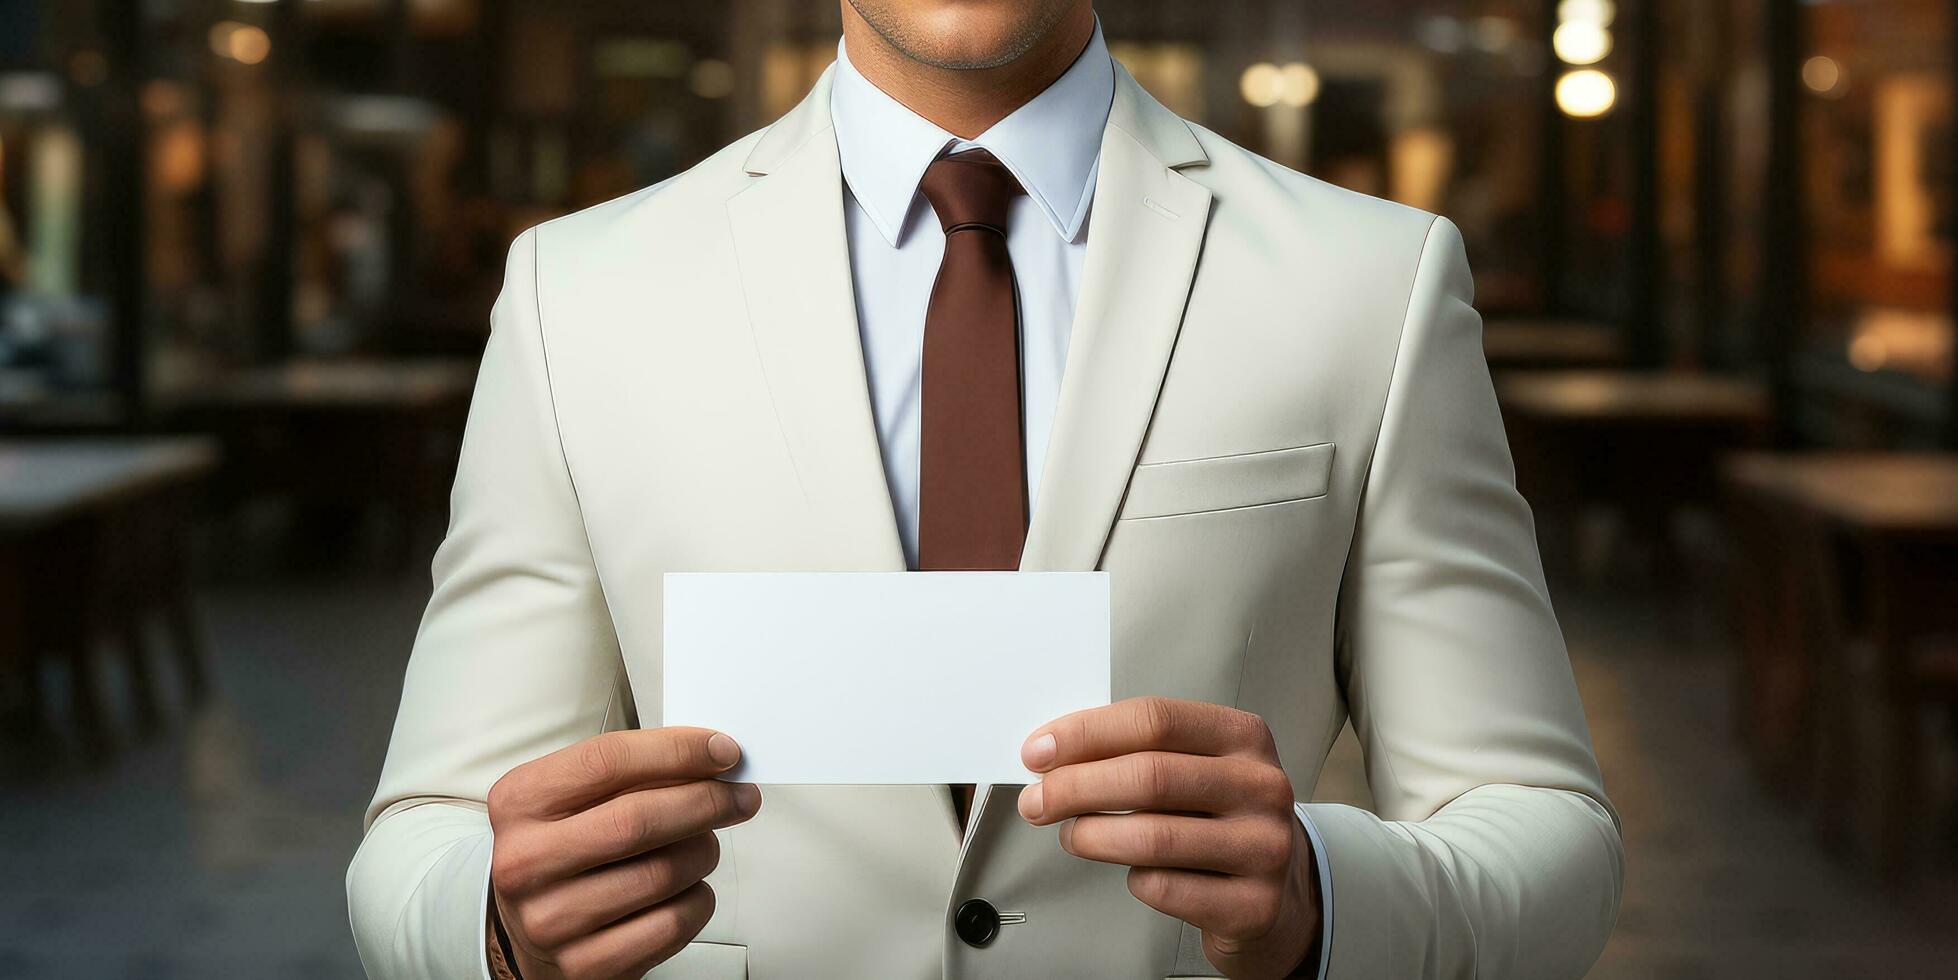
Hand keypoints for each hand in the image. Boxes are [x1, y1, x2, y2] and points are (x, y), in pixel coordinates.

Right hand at [487, 728, 761, 979]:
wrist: (531, 927)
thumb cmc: (566, 849)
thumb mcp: (577, 797)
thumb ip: (636, 773)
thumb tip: (712, 759)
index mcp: (521, 802)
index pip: (607, 762)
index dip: (676, 751)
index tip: (722, 750)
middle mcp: (525, 862)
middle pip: (637, 820)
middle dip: (705, 802)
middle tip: (740, 797)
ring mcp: (552, 919)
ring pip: (662, 875)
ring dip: (703, 852)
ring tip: (704, 845)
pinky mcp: (585, 964)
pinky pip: (671, 924)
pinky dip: (697, 899)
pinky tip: (688, 889)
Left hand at [1019, 697, 1321, 978]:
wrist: (1280, 895)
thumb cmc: (1221, 822)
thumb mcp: (1197, 769)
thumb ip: (1137, 753)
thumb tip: (1055, 754)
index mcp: (1243, 738)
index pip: (1155, 719)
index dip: (1086, 733)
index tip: (1039, 751)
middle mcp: (1262, 787)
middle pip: (1149, 775)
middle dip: (1075, 786)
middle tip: (1038, 800)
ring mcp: (1264, 847)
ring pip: (1152, 836)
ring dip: (1091, 835)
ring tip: (1072, 835)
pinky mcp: (1254, 905)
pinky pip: (1164, 888)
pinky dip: (1133, 879)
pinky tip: (1132, 871)